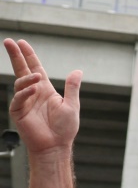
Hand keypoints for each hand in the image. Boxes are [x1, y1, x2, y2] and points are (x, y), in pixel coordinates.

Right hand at [4, 39, 80, 156]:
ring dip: (28, 78)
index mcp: (46, 90)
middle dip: (15, 56)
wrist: (56, 146)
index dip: (29, 55)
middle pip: (22, 70)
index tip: (22, 43)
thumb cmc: (65, 128)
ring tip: (37, 76)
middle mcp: (33, 93)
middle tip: (9, 41)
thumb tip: (78, 70)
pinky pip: (19, 97)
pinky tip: (34, 89)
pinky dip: (25, 92)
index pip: (35, 68)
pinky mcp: (18, 111)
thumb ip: (72, 88)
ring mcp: (24, 101)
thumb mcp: (72, 105)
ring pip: (21, 82)